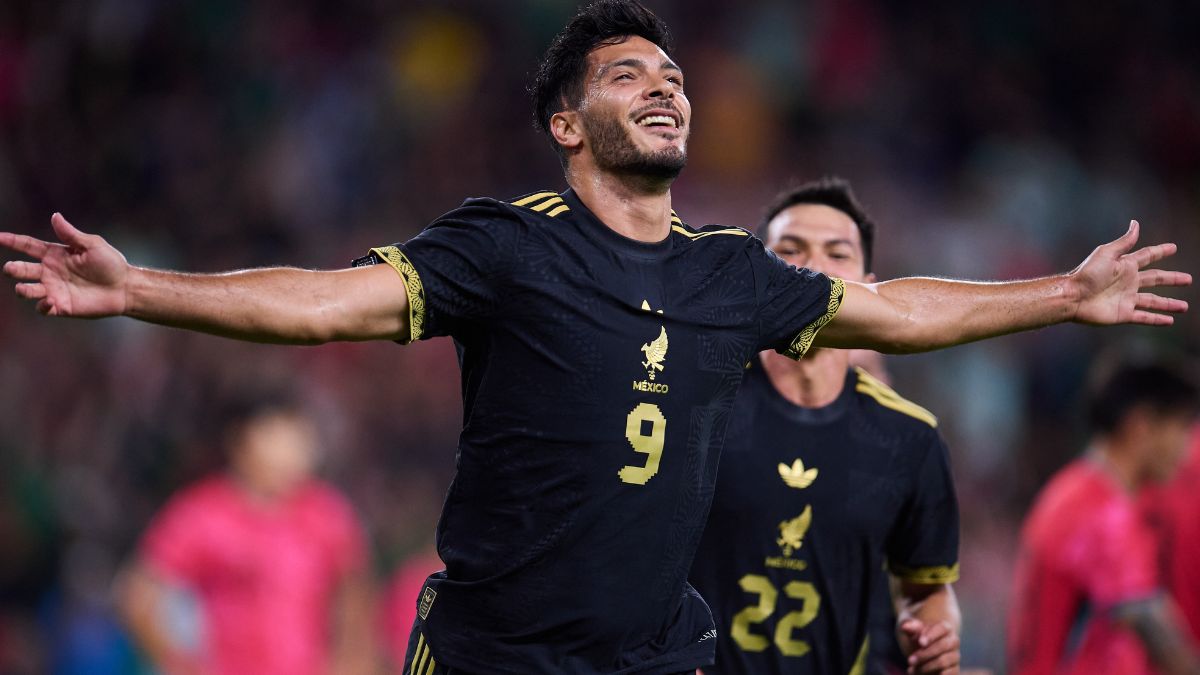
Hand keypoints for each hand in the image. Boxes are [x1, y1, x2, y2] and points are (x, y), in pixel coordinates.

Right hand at [1, 213, 129, 316]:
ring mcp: (54, 289)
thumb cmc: (111, 264)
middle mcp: (50, 272)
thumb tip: (55, 216)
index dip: (11, 241)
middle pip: (22, 269)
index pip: (27, 246)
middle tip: (11, 269)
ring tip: (27, 288)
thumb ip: (71, 234)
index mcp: (55, 254)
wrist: (125, 288)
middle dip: (13, 269)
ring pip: (27, 290)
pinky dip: (42, 306)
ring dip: (23, 290)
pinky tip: (48, 302)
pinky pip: (43, 308)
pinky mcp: (61, 306)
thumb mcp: (92, 245)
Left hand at [899, 618, 959, 674]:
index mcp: (946, 628)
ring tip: (912, 669)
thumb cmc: (918, 639)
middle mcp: (953, 641)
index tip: (920, 643)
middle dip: (925, 654)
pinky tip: (918, 674)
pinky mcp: (954, 670)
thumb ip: (911, 628)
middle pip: (942, 646)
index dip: (932, 636)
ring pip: (943, 662)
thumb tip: (905, 626)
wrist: (923, 653)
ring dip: (925, 667)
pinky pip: (948, 674)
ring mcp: (955, 656)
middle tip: (910, 660)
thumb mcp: (913, 632)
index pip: (942, 628)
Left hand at [1070, 220, 1189, 325]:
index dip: (1160, 252)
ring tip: (1184, 306)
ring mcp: (1127, 299)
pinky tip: (1169, 320)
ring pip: (1154, 301)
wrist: (1073, 297)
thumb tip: (1136, 223)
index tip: (1173, 248)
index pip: (1148, 257)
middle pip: (1156, 279)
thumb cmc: (1087, 274)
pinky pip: (1145, 317)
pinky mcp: (1124, 313)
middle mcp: (1128, 282)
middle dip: (1172, 279)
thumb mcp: (1107, 253)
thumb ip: (1124, 242)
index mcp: (1125, 266)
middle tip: (1188, 279)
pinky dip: (1157, 319)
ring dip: (1169, 303)